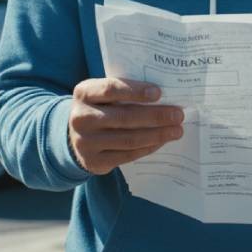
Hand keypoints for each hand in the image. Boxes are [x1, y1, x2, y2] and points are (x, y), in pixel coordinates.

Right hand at [69, 78, 183, 174]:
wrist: (74, 135)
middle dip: (155, 116)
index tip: (159, 93)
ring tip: (176, 130)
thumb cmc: (99, 107)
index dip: (135, 91)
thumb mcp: (102, 93)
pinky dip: (148, 148)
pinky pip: (127, 155)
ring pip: (128, 139)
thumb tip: (165, 94)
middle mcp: (81, 118)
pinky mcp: (94, 162)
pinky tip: (161, 141)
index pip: (111, 89)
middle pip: (124, 117)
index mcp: (84, 93)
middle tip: (178, 114)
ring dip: (157, 135)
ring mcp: (85, 142)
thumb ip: (124, 91)